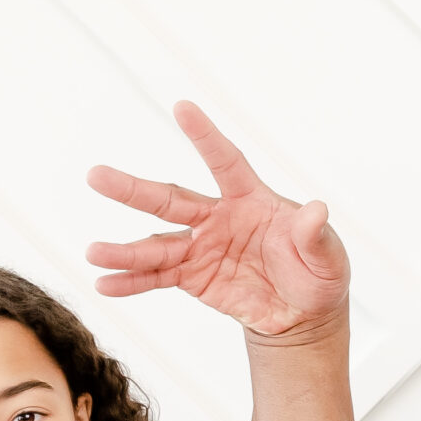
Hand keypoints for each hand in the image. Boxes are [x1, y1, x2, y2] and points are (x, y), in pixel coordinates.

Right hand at [87, 100, 350, 341]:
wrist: (302, 314)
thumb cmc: (317, 274)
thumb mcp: (327, 257)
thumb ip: (316, 236)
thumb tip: (317, 210)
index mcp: (251, 200)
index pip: (226, 162)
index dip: (205, 137)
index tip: (182, 106)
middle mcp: (218, 218)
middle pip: (171, 199)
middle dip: (134, 189)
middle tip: (96, 176)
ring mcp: (201, 246)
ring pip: (156, 243)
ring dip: (125, 250)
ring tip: (93, 252)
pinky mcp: (192, 276)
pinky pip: (157, 277)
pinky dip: (131, 282)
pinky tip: (104, 284)